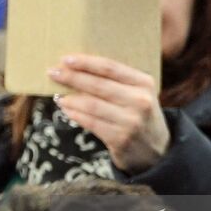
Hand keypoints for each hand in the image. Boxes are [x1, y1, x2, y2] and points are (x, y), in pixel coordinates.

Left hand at [49, 54, 169, 174]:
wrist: (157, 151)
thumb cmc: (140, 114)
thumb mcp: (138, 93)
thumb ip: (117, 81)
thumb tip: (78, 68)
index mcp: (144, 83)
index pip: (110, 68)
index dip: (86, 63)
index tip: (66, 59)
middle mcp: (140, 101)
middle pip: (98, 85)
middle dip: (72, 78)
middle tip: (53, 72)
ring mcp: (130, 122)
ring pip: (92, 105)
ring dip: (70, 98)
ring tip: (58, 93)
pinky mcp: (120, 139)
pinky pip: (91, 123)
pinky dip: (75, 114)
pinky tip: (66, 108)